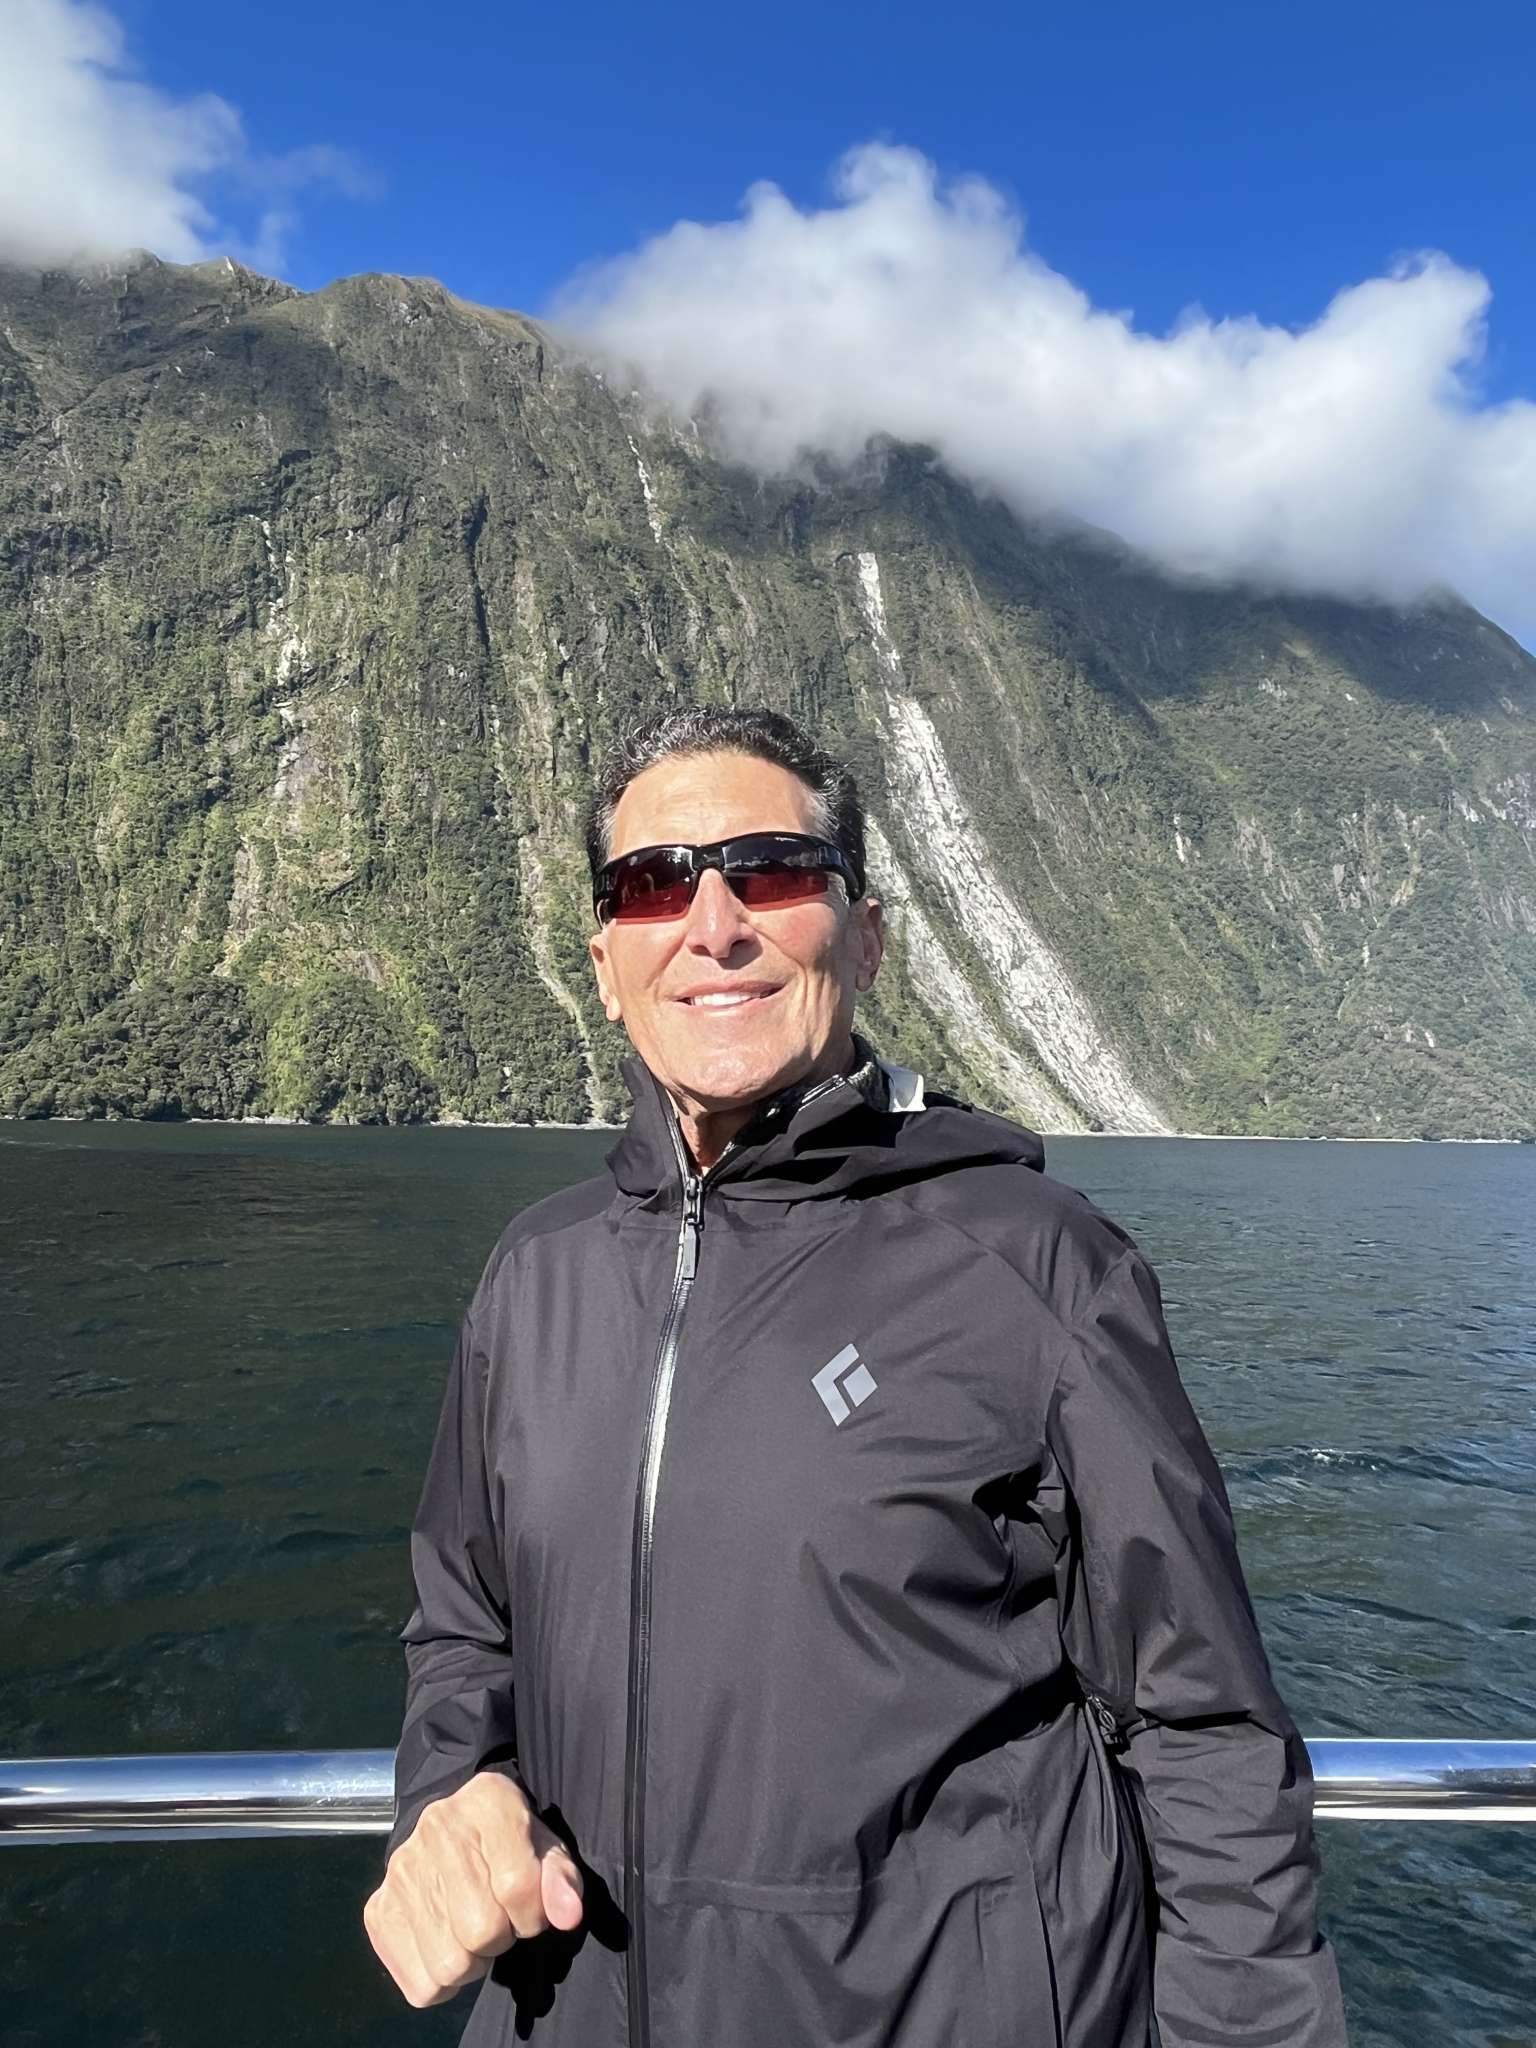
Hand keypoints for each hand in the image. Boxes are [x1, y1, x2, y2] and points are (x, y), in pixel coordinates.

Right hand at [363, 1772, 584, 2006]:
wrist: (448, 1827)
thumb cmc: (508, 1842)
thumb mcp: (545, 1847)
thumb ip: (561, 1878)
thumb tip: (568, 1915)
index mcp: (487, 1803)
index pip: (517, 1886)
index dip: (534, 1912)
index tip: (529, 1906)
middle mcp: (436, 1830)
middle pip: (481, 1931)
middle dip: (501, 1936)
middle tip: (498, 1917)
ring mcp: (401, 1872)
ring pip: (450, 1965)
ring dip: (472, 1962)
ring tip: (472, 1930)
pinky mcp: (378, 1911)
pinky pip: (421, 1985)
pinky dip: (441, 1981)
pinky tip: (448, 1943)